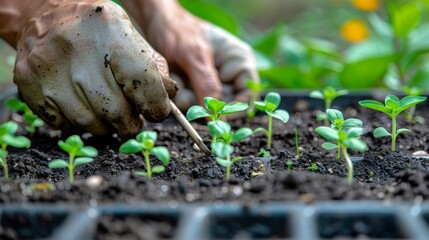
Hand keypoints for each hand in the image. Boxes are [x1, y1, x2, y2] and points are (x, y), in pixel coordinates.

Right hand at [10, 0, 176, 135]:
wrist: (46, 17)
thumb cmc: (98, 32)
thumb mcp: (131, 37)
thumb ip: (154, 68)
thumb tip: (169, 99)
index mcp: (112, 32)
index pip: (144, 84)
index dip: (155, 106)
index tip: (156, 112)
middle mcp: (78, 49)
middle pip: (116, 112)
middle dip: (130, 123)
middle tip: (132, 119)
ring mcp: (49, 68)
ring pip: (90, 124)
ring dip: (105, 126)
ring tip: (107, 111)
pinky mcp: (28, 84)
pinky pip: (64, 125)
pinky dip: (79, 123)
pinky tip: (82, 105)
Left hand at [124, 0, 258, 108]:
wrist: (155, 24)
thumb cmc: (179, 30)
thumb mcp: (193, 55)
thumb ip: (206, 84)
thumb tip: (215, 116)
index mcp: (239, 61)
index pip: (247, 95)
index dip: (233, 108)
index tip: (213, 114)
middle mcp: (229, 74)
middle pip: (225, 104)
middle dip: (204, 103)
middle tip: (186, 95)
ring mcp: (212, 82)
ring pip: (207, 107)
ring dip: (189, 100)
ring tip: (178, 84)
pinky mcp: (197, 88)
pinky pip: (192, 104)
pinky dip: (181, 97)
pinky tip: (174, 83)